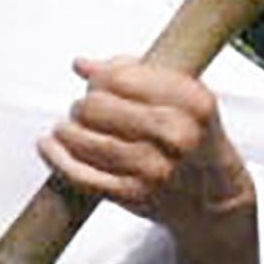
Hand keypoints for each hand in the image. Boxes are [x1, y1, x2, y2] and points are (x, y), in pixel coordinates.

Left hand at [42, 54, 247, 236]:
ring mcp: (152, 168)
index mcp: (191, 102)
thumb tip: (83, 65)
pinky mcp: (131, 195)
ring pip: (85, 138)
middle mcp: (175, 135)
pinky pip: (80, 174)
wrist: (215, 199)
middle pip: (98, 107)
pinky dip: (57, 158)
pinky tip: (48, 146)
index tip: (95, 81)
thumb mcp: (184, 99)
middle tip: (84, 109)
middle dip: (83, 104)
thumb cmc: (196, 142)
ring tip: (67, 127)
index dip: (99, 77)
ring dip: (67, 129)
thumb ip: (136, 74)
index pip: (122, 77)